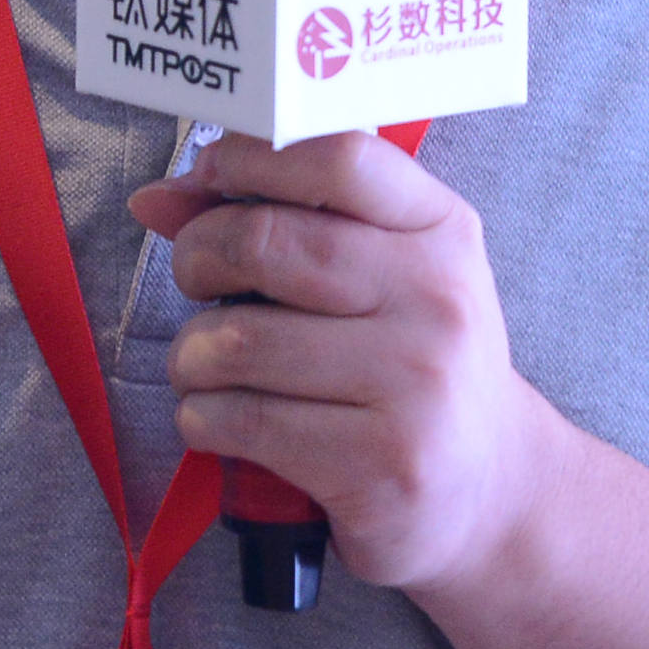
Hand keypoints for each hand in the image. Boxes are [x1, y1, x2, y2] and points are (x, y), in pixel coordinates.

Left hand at [131, 128, 565, 597]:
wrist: (489, 489)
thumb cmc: (410, 368)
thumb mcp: (376, 279)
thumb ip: (280, 221)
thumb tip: (159, 199)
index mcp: (441, 234)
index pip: (342, 162)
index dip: (253, 158)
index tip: (210, 176)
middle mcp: (437, 302)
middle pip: (267, 243)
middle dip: (199, 258)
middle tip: (199, 281)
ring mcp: (413, 386)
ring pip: (237, 342)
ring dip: (192, 357)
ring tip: (209, 368)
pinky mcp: (377, 463)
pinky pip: (239, 419)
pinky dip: (201, 418)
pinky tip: (224, 421)